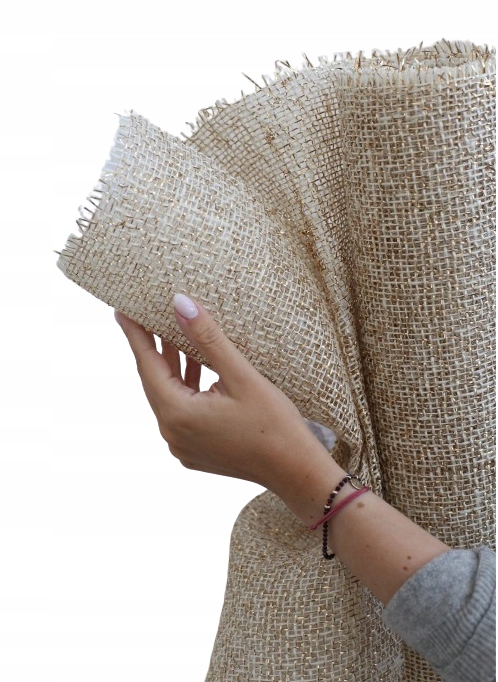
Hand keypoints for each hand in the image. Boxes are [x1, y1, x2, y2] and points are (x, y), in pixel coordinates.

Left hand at [114, 294, 338, 515]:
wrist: (296, 471)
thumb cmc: (274, 424)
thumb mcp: (241, 376)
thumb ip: (207, 338)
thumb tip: (179, 304)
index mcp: (178, 414)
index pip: (147, 364)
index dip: (135, 334)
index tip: (122, 310)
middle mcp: (172, 433)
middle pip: (155, 381)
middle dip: (152, 347)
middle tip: (145, 316)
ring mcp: (182, 446)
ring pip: (168, 396)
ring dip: (172, 367)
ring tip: (172, 335)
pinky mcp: (195, 451)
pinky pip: (181, 412)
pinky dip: (185, 388)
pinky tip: (196, 369)